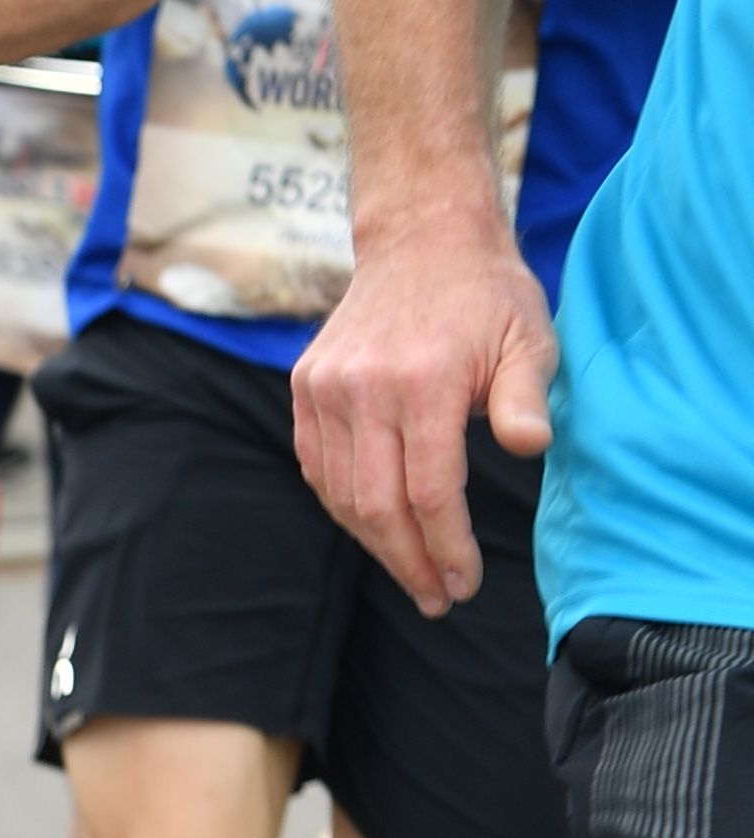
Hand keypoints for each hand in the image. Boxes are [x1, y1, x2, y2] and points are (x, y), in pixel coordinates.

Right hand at [289, 206, 555, 619]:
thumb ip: (525, 396)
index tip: (465, 583)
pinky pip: (317, 467)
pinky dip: (344, 506)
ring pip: (341, 494)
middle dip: (411, 563)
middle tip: (439, 598)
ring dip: (376, 543)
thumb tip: (531, 448)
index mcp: (423, 380)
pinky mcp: (306, 386)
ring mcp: (326, 387)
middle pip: (378, 505)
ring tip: (412, 572)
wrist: (421, 240)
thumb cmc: (486, 296)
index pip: (431, 490)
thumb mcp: (529, 337)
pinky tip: (377, 527)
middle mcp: (364, 387)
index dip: (448, 549)